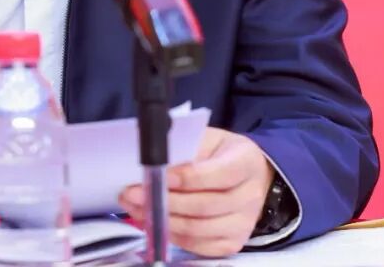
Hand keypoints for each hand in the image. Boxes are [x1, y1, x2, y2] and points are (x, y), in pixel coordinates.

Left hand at [118, 128, 273, 256]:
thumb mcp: (208, 138)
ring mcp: (244, 224)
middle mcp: (250, 196)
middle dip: (165, 201)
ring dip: (163, 221)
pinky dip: (173, 236)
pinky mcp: (232, 243)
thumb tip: (154, 160)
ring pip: (199, 230)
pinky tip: (154, 222)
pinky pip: (199, 246)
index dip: (186, 177)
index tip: (158, 174)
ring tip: (137, 208)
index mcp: (246, 162)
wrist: (249, 176)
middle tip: (133, 193)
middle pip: (205, 206)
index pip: (218, 174)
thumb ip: (186, 146)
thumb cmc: (221, 154)